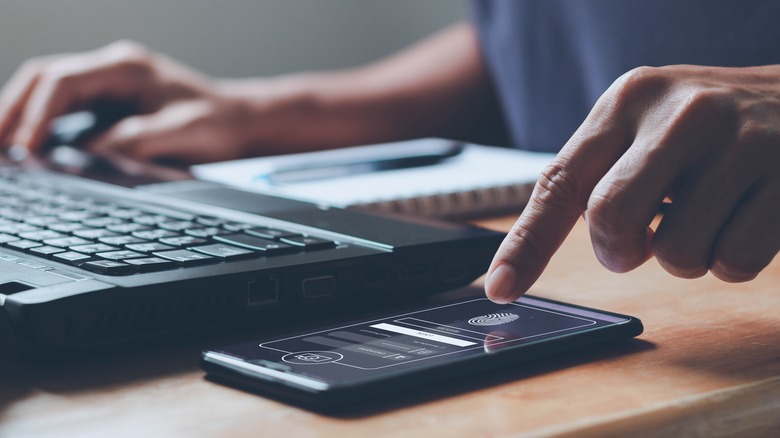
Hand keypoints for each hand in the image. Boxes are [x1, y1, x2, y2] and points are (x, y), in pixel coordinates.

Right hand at [0, 40, 254, 163]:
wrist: (243, 121)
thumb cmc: (220, 124)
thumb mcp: (181, 134)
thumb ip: (134, 140)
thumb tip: (89, 151)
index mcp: (126, 68)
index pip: (63, 82)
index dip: (36, 114)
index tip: (24, 148)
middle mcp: (112, 69)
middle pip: (42, 78)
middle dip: (10, 109)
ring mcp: (109, 83)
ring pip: (47, 90)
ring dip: (19, 115)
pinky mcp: (110, 103)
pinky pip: (63, 107)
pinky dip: (40, 125)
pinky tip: (26, 148)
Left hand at [485, 65, 779, 302]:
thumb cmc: (704, 127)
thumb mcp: (642, 126)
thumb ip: (595, 177)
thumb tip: (525, 256)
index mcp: (628, 100)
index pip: (560, 182)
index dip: (526, 244)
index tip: (501, 287)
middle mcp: (681, 113)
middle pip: (611, 219)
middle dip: (619, 250)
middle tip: (637, 243)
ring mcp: (741, 142)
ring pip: (677, 253)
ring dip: (683, 256)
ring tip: (702, 215)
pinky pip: (733, 262)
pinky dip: (729, 259)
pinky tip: (740, 217)